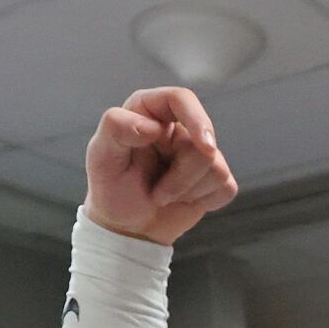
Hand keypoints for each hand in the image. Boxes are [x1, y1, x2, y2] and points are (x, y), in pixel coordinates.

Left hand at [83, 87, 237, 246]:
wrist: (126, 228)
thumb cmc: (111, 189)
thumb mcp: (101, 157)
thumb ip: (117, 128)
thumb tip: (154, 126)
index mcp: (149, 112)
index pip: (181, 99)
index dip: (197, 118)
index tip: (204, 146)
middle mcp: (177, 127)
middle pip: (205, 141)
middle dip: (182, 176)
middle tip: (157, 193)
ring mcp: (198, 153)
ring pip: (217, 168)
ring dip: (188, 191)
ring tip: (163, 197)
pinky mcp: (214, 178)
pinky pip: (227, 187)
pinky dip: (205, 201)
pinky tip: (183, 201)